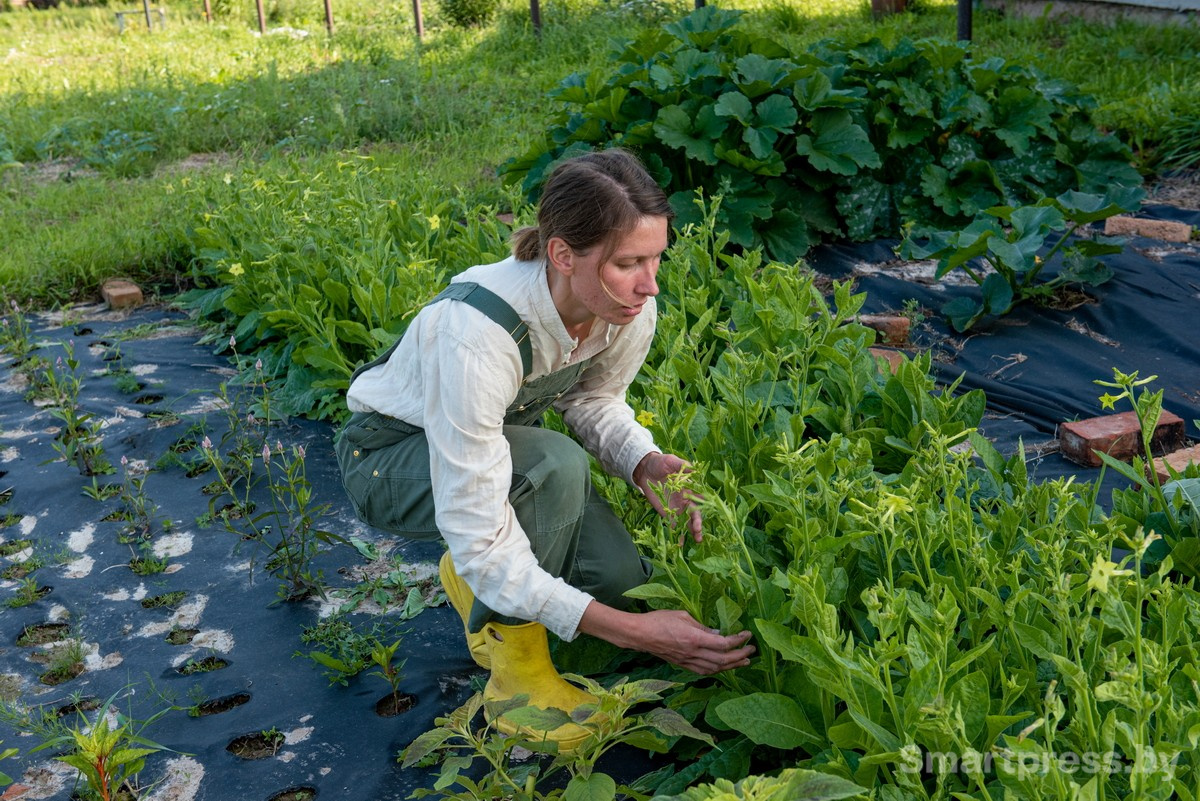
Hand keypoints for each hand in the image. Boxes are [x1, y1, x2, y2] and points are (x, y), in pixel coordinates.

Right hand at [578, 603, 753, 675]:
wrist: (640, 634)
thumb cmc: (659, 620)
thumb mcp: (683, 616)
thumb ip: (701, 626)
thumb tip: (717, 633)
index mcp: (695, 638)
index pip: (723, 643)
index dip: (738, 641)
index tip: (748, 635)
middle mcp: (693, 653)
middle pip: (723, 660)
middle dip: (740, 656)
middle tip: (752, 651)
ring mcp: (688, 661)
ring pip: (715, 668)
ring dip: (731, 666)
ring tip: (744, 662)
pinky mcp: (682, 665)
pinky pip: (704, 671)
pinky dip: (717, 670)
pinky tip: (723, 668)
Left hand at [633, 452, 702, 542]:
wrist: (645, 468)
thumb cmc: (660, 462)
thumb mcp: (671, 461)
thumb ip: (682, 465)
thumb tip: (694, 468)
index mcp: (690, 487)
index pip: (700, 499)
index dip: (703, 507)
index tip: (703, 513)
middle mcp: (685, 499)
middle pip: (694, 513)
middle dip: (698, 523)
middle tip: (698, 531)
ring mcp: (676, 507)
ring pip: (686, 521)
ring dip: (691, 530)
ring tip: (696, 539)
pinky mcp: (666, 511)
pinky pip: (673, 523)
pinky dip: (677, 532)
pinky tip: (680, 542)